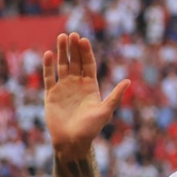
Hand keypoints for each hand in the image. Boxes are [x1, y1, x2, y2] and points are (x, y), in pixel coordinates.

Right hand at [43, 33, 130, 160]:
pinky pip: (49, 77)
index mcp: (91, 86)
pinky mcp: (51, 95)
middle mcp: (77, 85)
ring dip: (61, 52)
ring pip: (62, 66)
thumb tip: (128, 81)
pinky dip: (48, 66)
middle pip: (75, 62)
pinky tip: (48, 54)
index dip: (86, 52)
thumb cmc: (90, 129)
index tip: (84, 40)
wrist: (71, 142)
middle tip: (72, 34)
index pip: (89, 64)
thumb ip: (115, 96)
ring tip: (61, 37)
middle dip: (74, 48)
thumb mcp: (105, 111)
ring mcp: (64, 89)